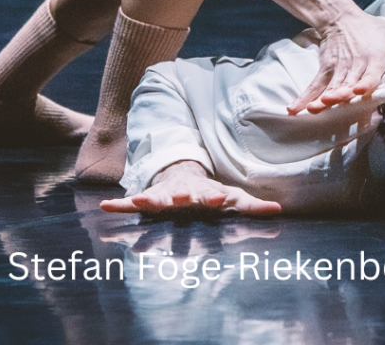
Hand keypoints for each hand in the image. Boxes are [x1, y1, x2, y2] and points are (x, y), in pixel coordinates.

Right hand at [99, 160, 281, 215]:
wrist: (183, 173)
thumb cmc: (210, 192)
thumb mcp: (232, 198)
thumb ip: (253, 207)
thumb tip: (279, 211)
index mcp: (204, 193)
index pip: (210, 195)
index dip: (214, 197)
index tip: (217, 199)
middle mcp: (183, 192)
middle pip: (181, 196)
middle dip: (179, 197)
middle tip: (176, 198)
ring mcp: (164, 195)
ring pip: (156, 198)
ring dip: (149, 199)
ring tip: (138, 200)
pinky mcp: (149, 199)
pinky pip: (131, 203)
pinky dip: (119, 205)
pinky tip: (105, 206)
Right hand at [287, 10, 384, 114]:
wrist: (341, 16)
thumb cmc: (373, 27)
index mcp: (375, 56)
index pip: (370, 71)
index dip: (364, 81)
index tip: (359, 90)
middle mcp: (355, 63)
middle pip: (348, 81)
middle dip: (340, 93)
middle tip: (332, 103)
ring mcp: (338, 67)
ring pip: (330, 85)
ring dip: (321, 98)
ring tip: (314, 109)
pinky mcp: (325, 68)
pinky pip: (314, 86)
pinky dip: (304, 98)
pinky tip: (294, 110)